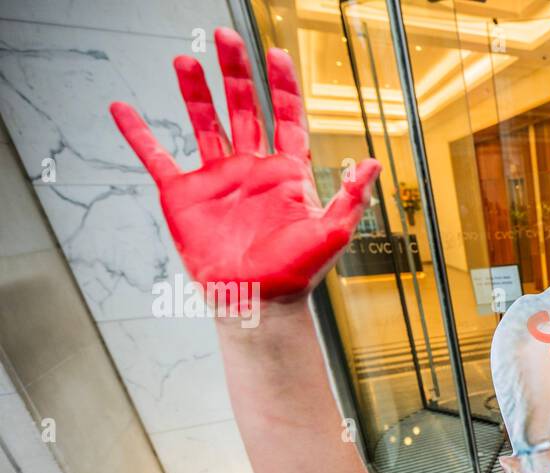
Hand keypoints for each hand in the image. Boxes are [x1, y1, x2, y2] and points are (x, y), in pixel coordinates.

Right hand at [109, 28, 380, 307]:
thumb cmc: (298, 273)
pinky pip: (156, 158)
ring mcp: (217, 179)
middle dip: (236, 72)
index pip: (286, 116)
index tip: (275, 54)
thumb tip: (372, 163)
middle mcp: (251, 168)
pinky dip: (139, 134)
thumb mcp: (333, 232)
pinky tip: (123, 109)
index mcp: (286, 172)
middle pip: (243, 107)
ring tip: (186, 60)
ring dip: (195, 91)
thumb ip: (351, 196)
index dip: (281, 85)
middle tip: (226, 36)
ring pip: (204, 122)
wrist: (258, 303)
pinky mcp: (184, 196)